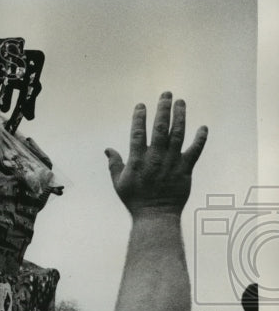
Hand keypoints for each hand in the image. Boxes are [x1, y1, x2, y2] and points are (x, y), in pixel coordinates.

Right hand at [105, 92, 206, 216]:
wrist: (155, 215)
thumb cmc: (135, 200)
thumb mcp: (119, 183)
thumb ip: (114, 164)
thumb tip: (107, 149)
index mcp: (138, 160)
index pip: (138, 132)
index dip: (139, 117)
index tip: (141, 105)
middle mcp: (156, 157)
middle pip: (161, 128)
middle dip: (163, 109)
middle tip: (166, 94)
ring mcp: (172, 162)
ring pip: (178, 134)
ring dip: (180, 116)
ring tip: (181, 102)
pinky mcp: (186, 169)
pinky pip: (195, 151)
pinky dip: (200, 139)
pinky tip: (203, 127)